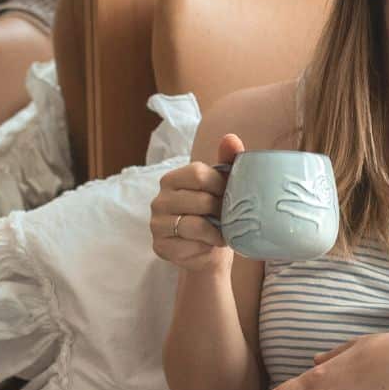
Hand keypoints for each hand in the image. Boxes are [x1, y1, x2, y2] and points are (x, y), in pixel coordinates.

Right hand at [150, 133, 243, 271]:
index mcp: (172, 179)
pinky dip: (205, 247)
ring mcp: (157, 224)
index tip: (230, 196)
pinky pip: (189, 246)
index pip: (199, 174)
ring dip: (216, 231)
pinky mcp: (160, 246)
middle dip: (221, 211)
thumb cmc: (216, 216)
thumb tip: (231, 138)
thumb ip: (228, 161)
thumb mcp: (223, 187)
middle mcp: (159, 200)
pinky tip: (209, 246)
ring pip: (195, 225)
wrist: (209, 251)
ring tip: (224, 233)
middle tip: (230, 218)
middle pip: (201, 200)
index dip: (221, 186)